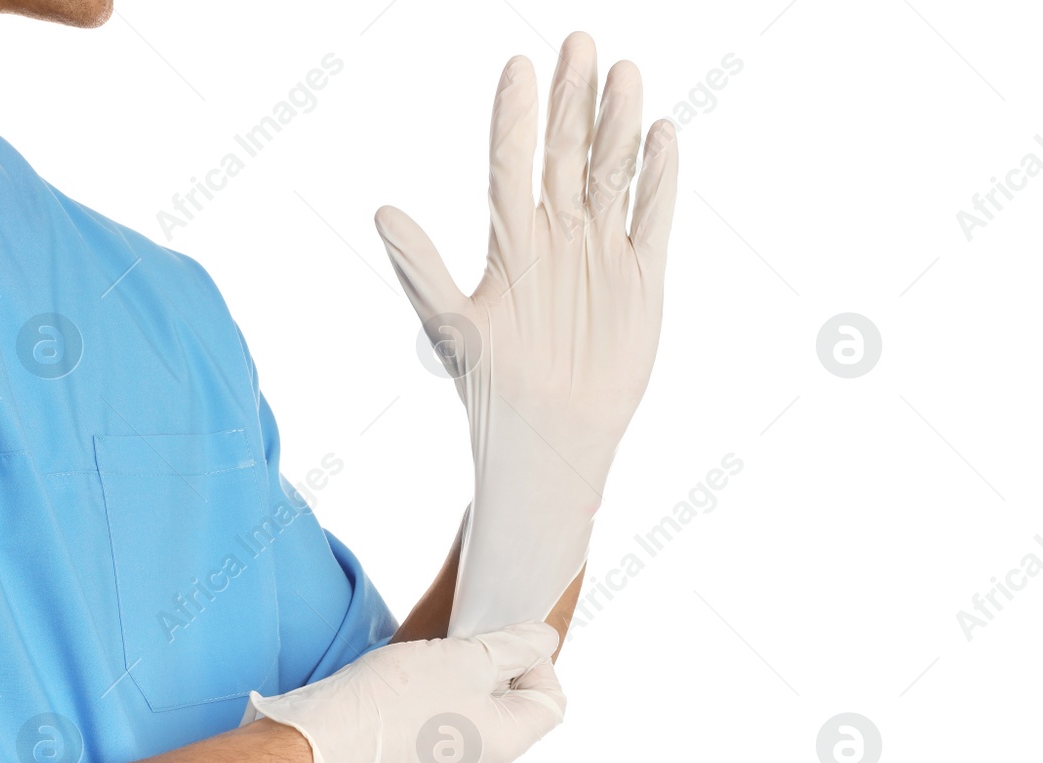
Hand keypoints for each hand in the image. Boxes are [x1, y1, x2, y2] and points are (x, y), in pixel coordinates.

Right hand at [251, 622, 565, 762]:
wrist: (328, 740)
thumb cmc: (400, 701)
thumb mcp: (468, 658)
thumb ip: (514, 648)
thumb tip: (543, 641)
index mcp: (507, 743)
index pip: (550, 702)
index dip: (537, 664)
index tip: (506, 641)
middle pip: (511, 708)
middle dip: (495, 668)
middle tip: (467, 644)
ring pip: (474, 714)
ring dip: (462, 680)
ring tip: (434, 658)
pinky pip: (440, 726)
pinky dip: (435, 699)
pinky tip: (408, 682)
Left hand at [375, 32, 678, 635]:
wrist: (547, 439)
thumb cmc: (490, 386)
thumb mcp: (449, 323)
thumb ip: (419, 265)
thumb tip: (380, 210)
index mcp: (509, 240)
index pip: (510, 161)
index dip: (514, 115)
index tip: (517, 64)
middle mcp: (556, 235)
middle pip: (566, 153)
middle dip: (572, 100)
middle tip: (580, 43)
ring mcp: (601, 251)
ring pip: (613, 173)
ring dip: (618, 125)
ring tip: (623, 73)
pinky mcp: (641, 276)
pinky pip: (652, 217)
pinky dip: (659, 179)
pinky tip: (663, 136)